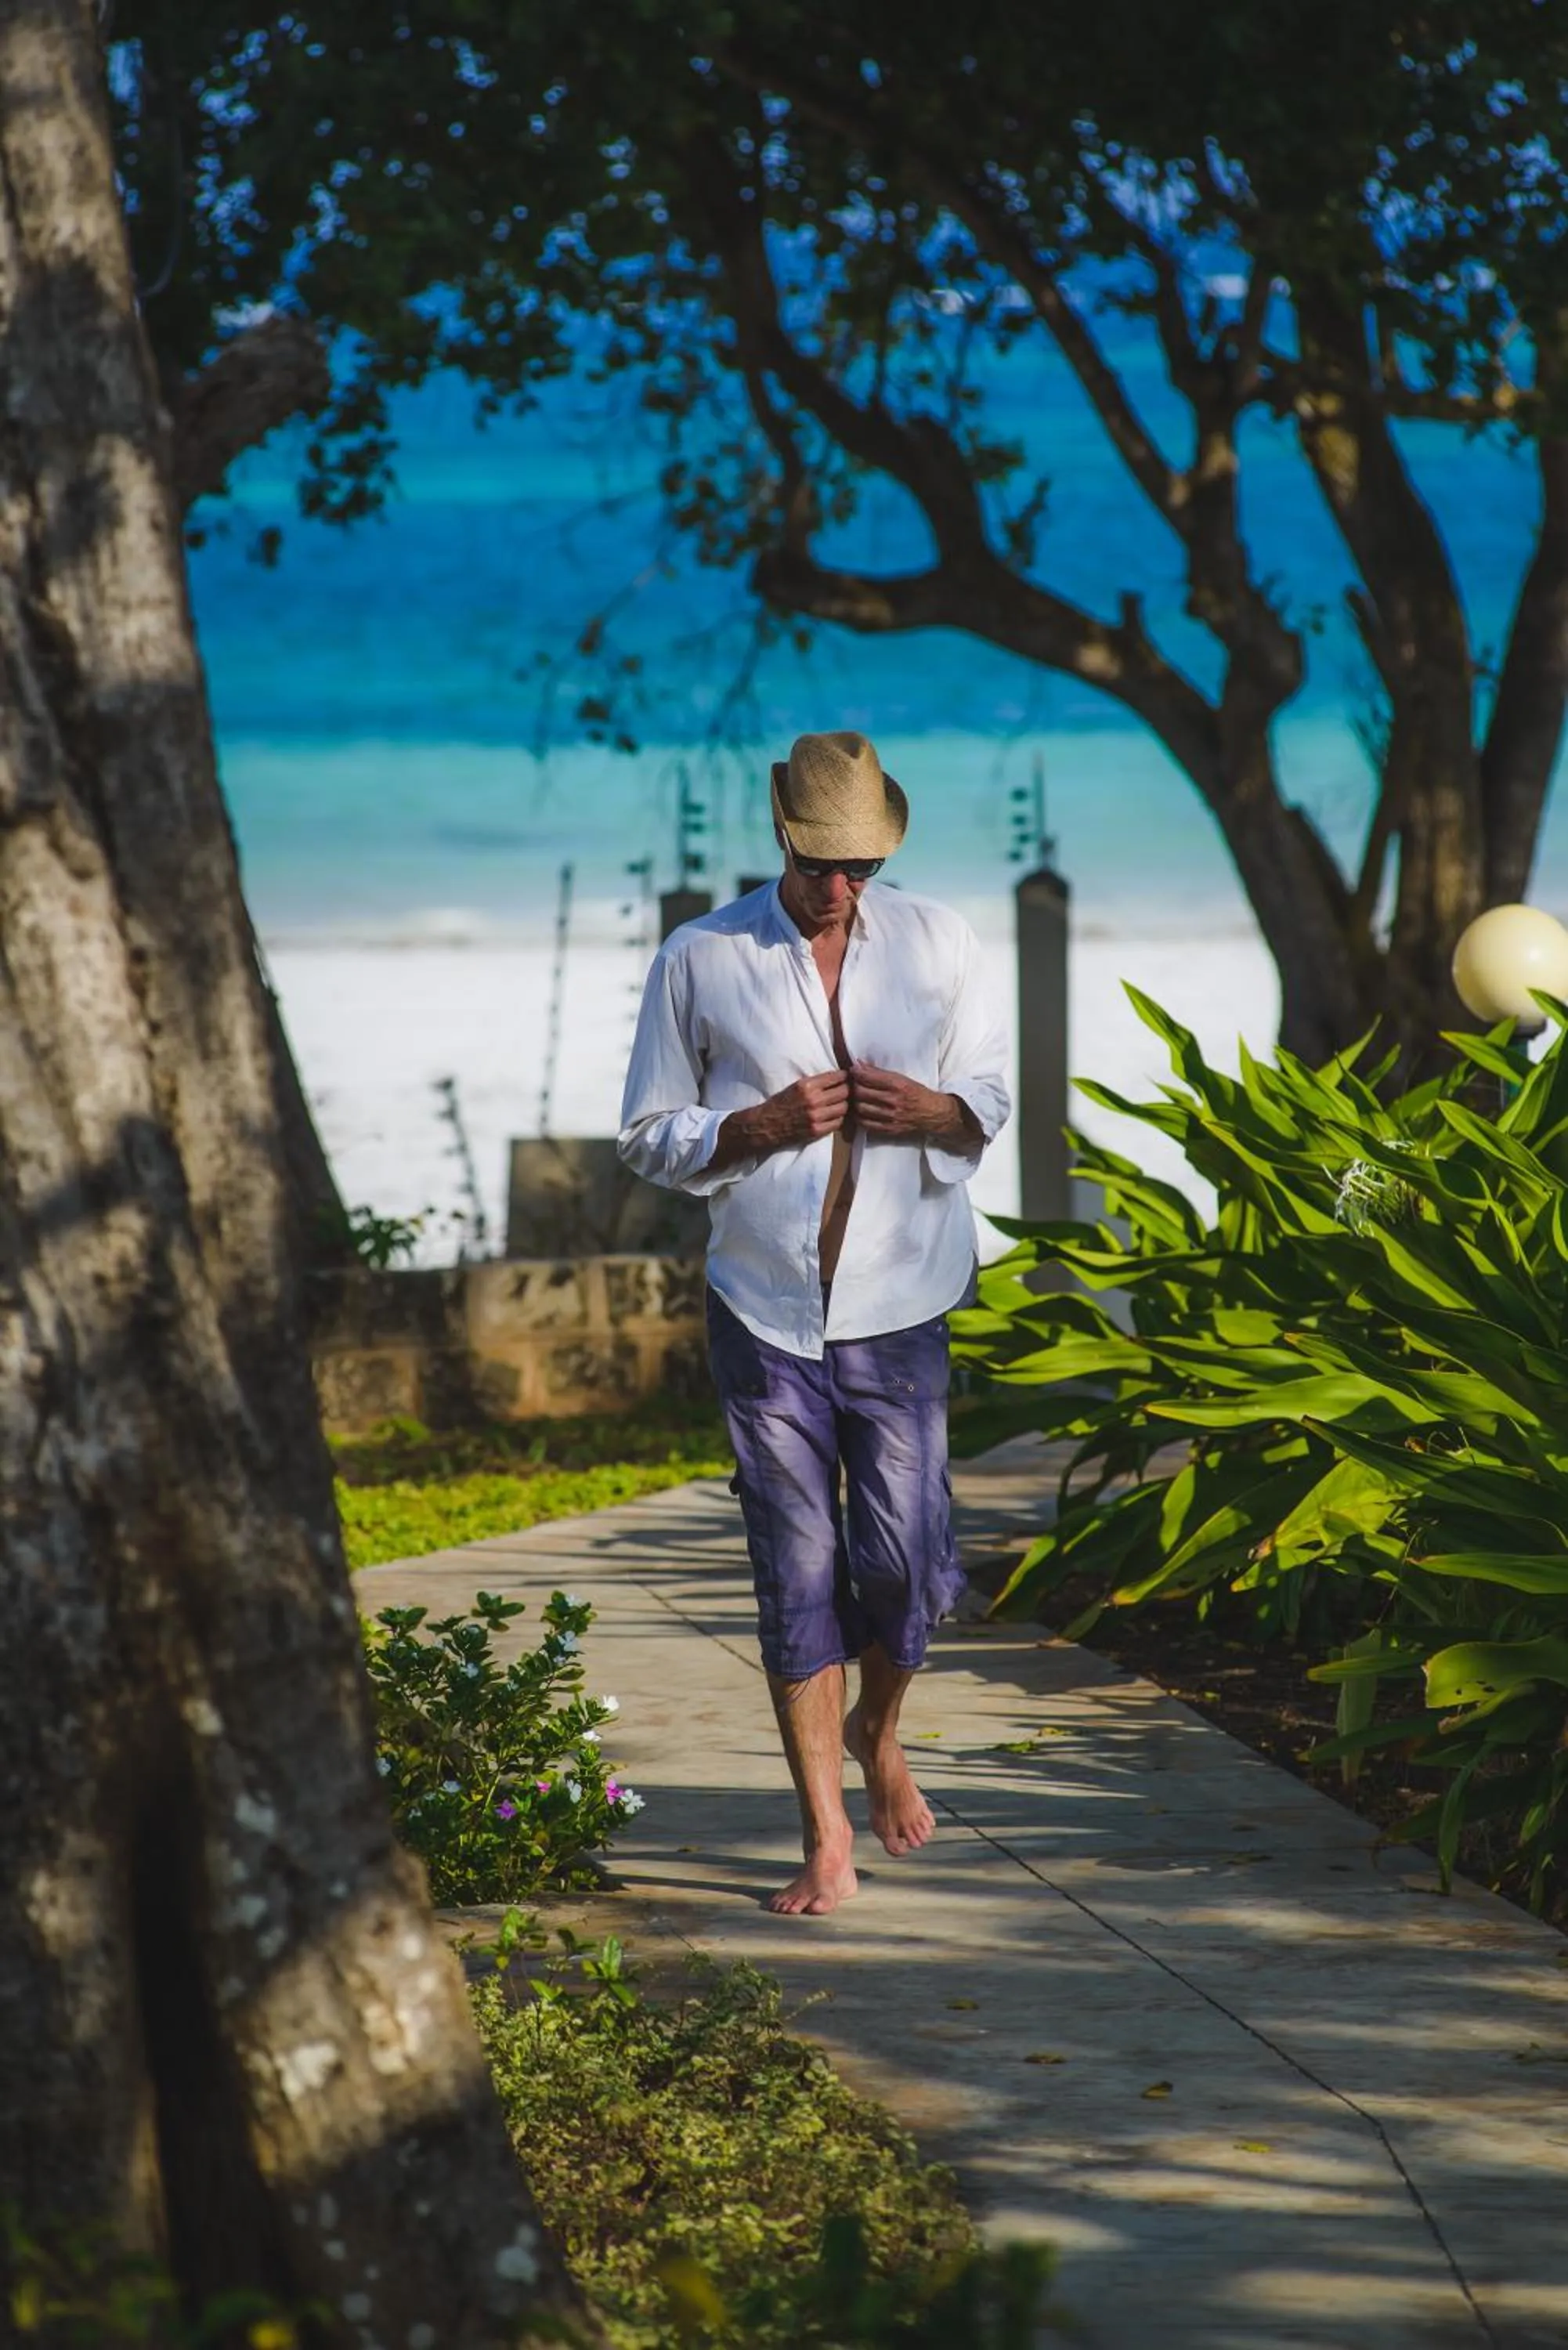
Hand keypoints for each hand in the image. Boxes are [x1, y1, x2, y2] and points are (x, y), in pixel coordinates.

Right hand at [711, 1071, 848, 1167]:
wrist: (766, 1124)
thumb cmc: (781, 1103)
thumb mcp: (796, 1085)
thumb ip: (816, 1082)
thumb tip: (838, 1077)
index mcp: (807, 1085)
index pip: (837, 1077)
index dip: (845, 1076)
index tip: (847, 1077)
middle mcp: (813, 1100)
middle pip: (844, 1092)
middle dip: (847, 1090)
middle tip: (847, 1090)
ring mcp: (816, 1116)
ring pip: (844, 1107)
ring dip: (844, 1105)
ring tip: (841, 1103)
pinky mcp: (817, 1130)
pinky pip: (838, 1122)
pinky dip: (839, 1118)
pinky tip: (834, 1115)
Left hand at [851, 1064, 979, 1148]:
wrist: (933, 1114)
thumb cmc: (918, 1093)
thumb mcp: (902, 1078)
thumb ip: (880, 1072)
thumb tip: (860, 1064)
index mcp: (898, 1085)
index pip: (868, 1077)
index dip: (856, 1072)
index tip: (853, 1070)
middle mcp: (894, 1101)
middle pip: (861, 1092)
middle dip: (853, 1086)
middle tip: (852, 1083)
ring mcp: (891, 1117)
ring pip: (861, 1108)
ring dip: (854, 1102)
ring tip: (855, 1097)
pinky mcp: (889, 1129)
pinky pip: (865, 1124)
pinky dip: (859, 1117)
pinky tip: (860, 1111)